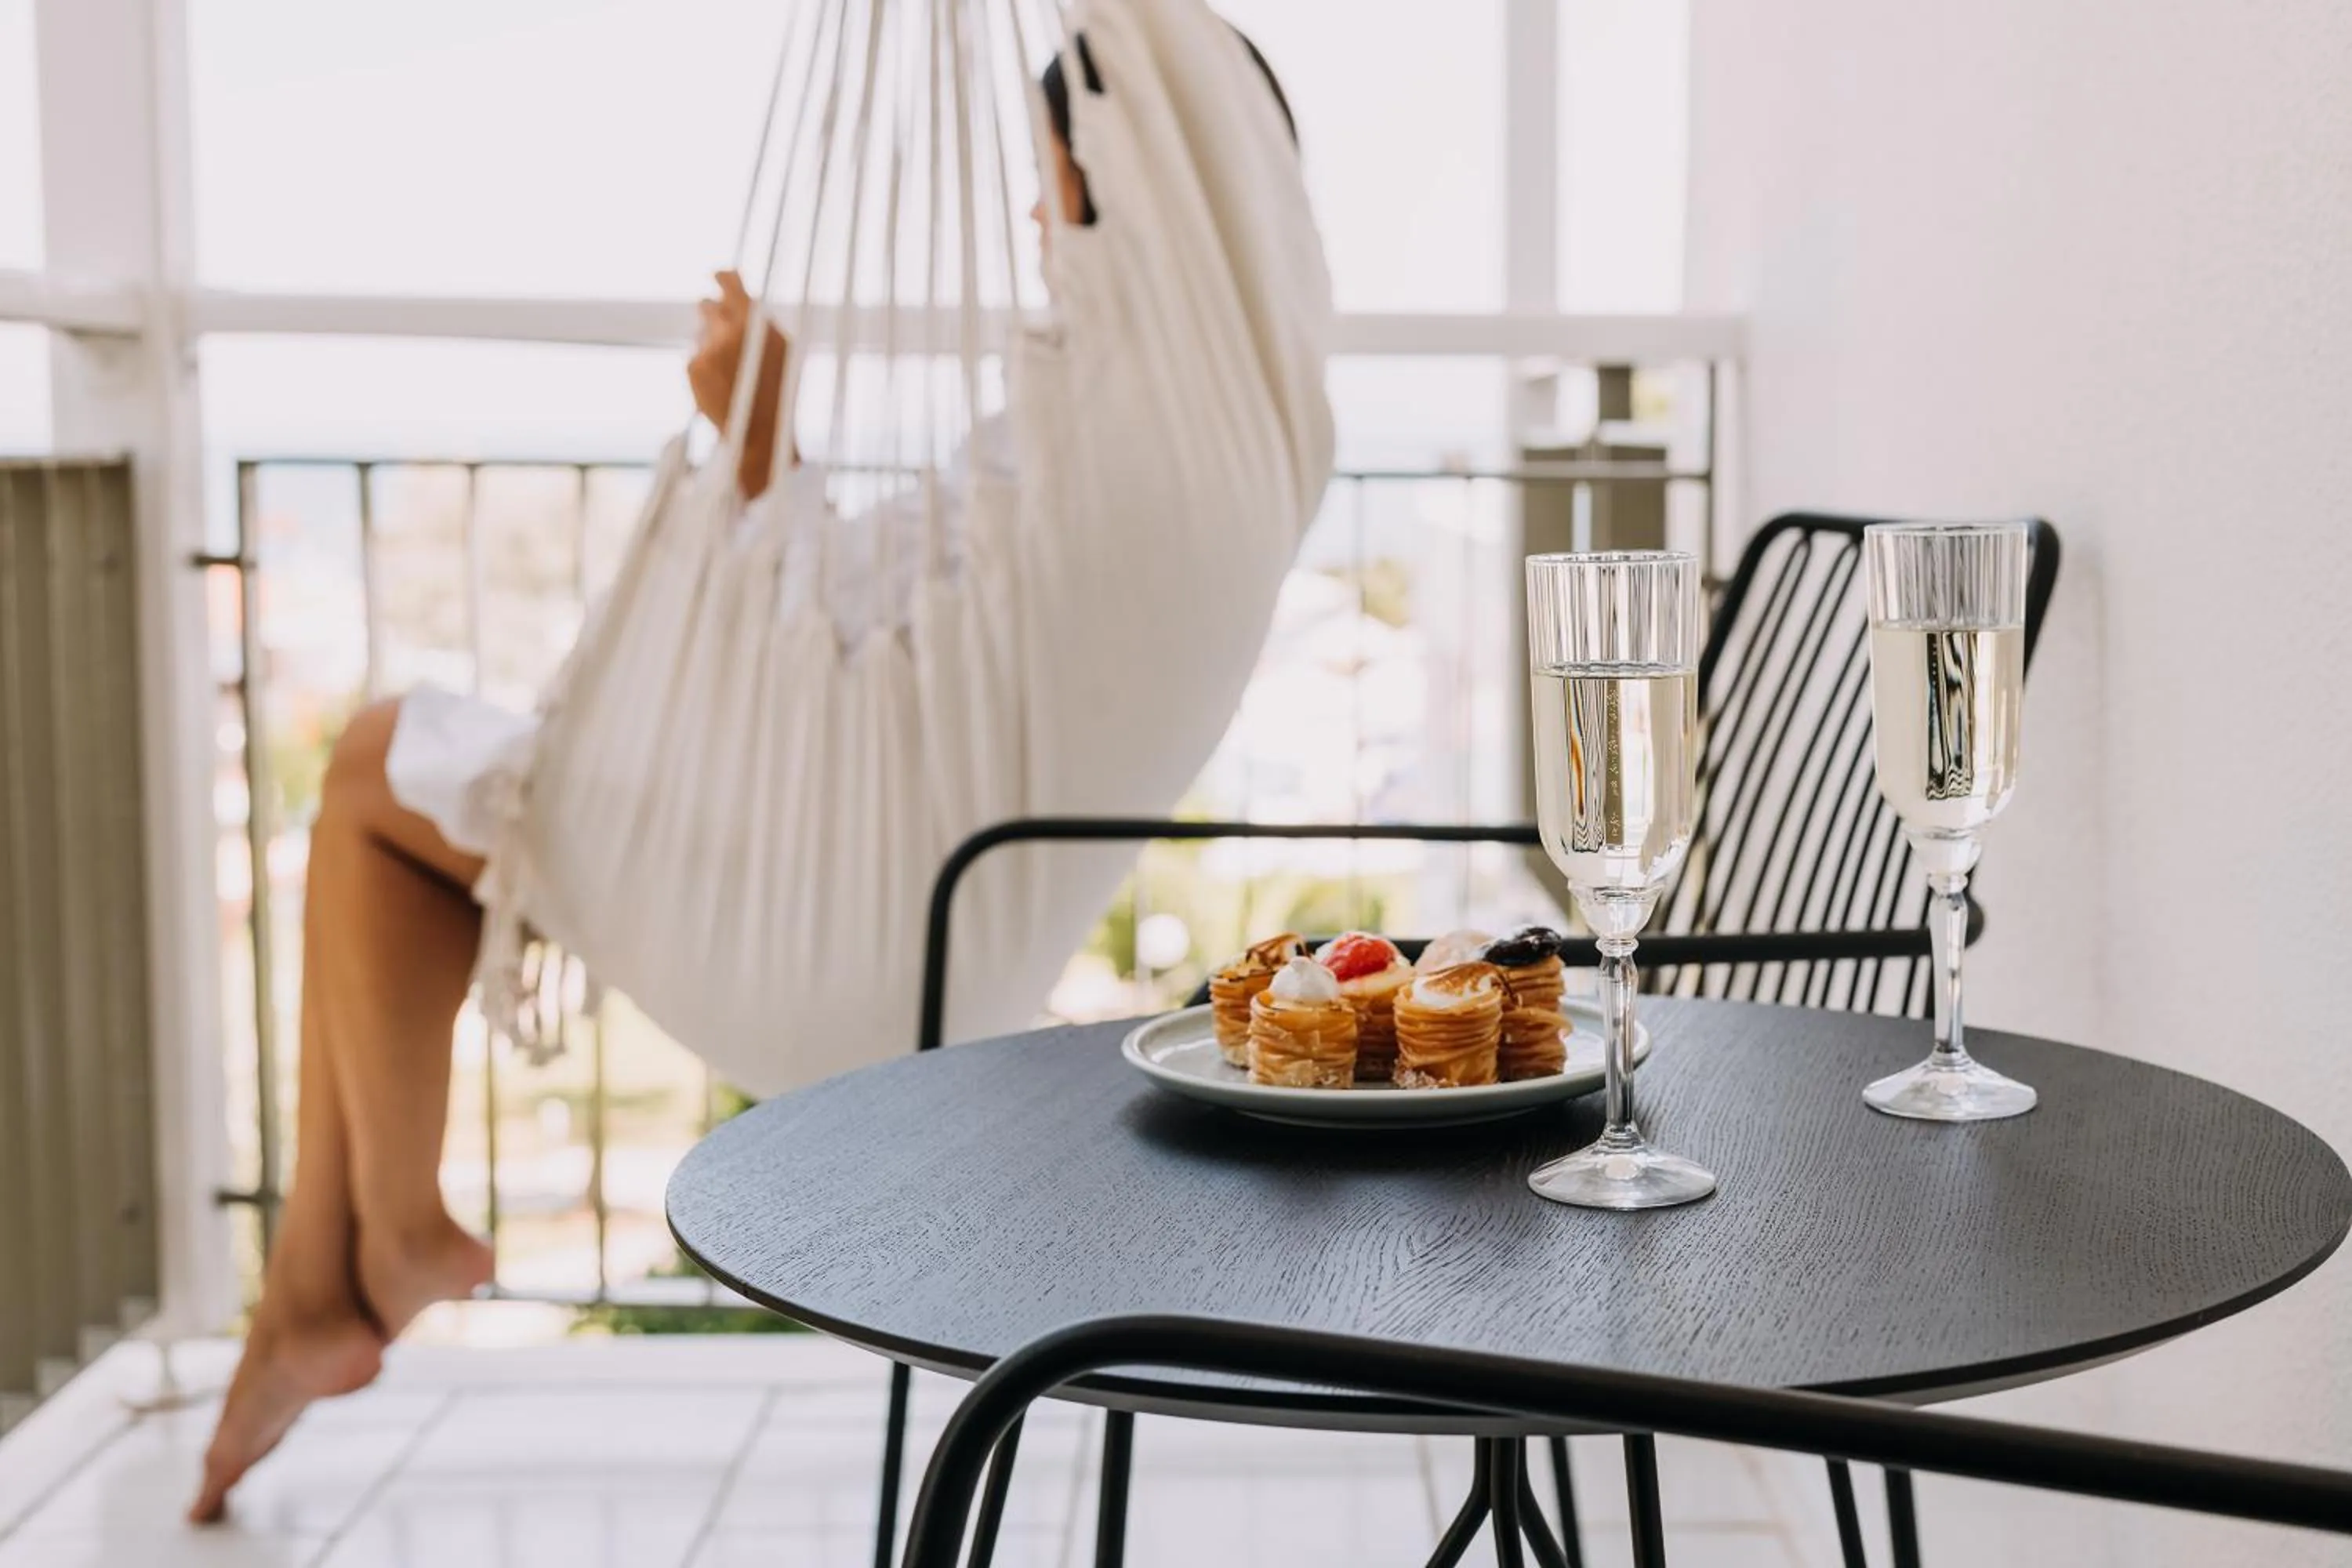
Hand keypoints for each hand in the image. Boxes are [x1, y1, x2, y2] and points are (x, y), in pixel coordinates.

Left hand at [688, 270, 790, 498]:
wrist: (760, 432)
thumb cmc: (776, 391)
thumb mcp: (780, 350)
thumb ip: (758, 321)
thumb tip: (737, 296)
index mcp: (758, 322)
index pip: (731, 283)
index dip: (723, 277)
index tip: (717, 275)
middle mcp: (733, 329)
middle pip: (708, 305)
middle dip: (711, 314)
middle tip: (717, 326)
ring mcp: (711, 346)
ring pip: (701, 331)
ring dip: (710, 342)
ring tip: (728, 369)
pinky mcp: (694, 364)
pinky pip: (695, 353)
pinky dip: (704, 364)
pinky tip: (718, 383)